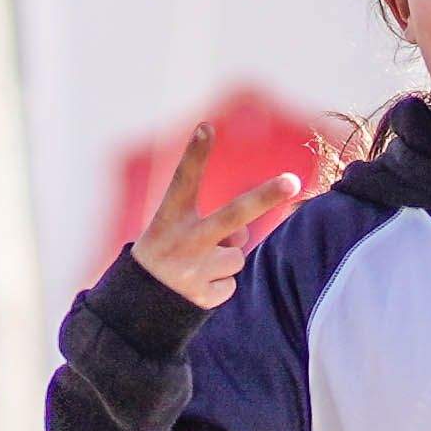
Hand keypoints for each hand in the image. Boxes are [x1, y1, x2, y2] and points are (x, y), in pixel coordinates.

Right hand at [127, 109, 363, 307]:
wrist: (137, 304)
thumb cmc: (166, 252)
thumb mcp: (172, 229)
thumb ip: (210, 226)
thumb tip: (242, 238)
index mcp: (168, 217)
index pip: (183, 180)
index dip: (195, 153)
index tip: (206, 126)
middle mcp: (182, 241)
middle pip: (233, 215)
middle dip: (265, 197)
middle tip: (293, 181)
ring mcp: (193, 270)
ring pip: (237, 255)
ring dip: (223, 260)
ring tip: (195, 267)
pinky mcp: (203, 296)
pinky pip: (231, 283)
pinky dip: (219, 284)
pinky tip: (196, 286)